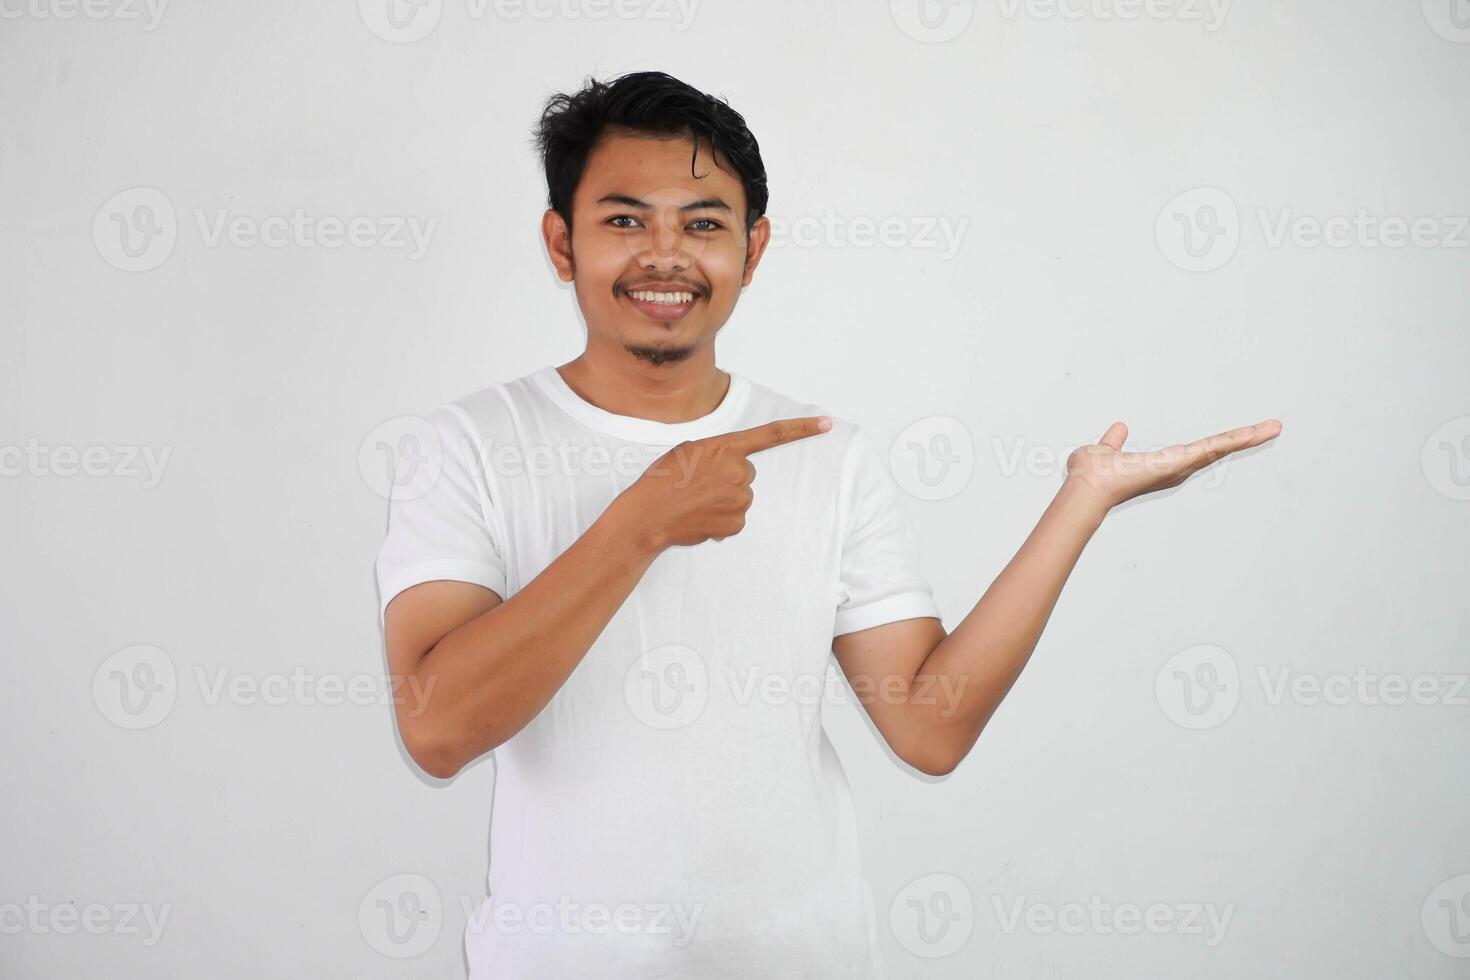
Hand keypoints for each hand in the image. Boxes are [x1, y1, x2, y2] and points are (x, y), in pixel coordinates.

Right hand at [621, 416, 831, 549]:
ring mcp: (740, 498)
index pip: (771, 435)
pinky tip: (701, 517)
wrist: (649, 515)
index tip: (827, 424)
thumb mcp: (689, 451)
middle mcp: (738, 471)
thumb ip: (717, 454)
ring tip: (696, 501)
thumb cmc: (663, 480)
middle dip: (729, 478)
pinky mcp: (737, 523)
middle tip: (700, 484)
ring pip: (741, 496)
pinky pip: (736, 519)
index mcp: (725, 447)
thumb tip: (732, 473)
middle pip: (747, 473)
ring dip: (724, 499)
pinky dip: (721, 520)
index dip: (801, 429)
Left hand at [1064, 418, 1282, 511]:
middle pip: (1215, 450)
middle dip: (1242, 440)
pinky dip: (1237, 439)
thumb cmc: (1091, 476)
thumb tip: (1118, 429)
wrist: (1087, 487)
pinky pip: (1213, 446)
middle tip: (1270, 429)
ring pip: (1219, 448)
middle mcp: (1175, 469)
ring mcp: (1181, 467)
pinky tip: (1259, 431)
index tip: (1236, 437)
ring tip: (1273, 427)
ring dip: (1247, 437)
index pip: (1196, 452)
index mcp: (1161, 466)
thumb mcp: (1106, 450)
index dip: (1217, 445)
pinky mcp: (1181, 462)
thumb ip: (1114, 441)